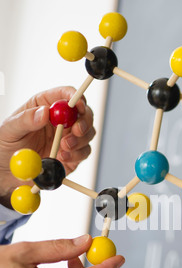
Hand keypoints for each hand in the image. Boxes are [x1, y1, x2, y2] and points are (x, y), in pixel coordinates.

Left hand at [0, 87, 95, 206]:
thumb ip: (26, 120)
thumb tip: (44, 112)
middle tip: (76, 131)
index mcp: (45, 105)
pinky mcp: (73, 154)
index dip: (75, 97)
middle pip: (83, 112)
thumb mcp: (10, 129)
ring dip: (80, 139)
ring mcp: (68, 137)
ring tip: (63, 147)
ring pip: (88, 132)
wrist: (8, 172)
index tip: (78, 105)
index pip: (65, 94)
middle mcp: (61, 120)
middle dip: (84, 121)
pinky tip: (62, 157)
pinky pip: (84, 151)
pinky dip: (77, 154)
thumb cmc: (6, 145)